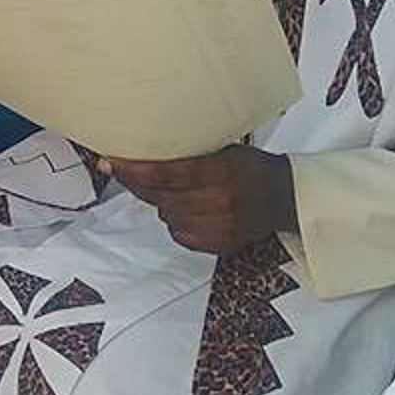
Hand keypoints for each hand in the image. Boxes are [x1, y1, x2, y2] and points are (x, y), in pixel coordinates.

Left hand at [99, 146, 297, 254]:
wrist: (285, 197)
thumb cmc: (251, 166)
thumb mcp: (224, 149)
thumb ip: (190, 154)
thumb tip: (145, 152)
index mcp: (220, 171)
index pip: (166, 173)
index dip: (134, 170)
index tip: (109, 162)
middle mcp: (219, 201)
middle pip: (161, 197)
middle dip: (139, 184)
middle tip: (123, 170)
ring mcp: (220, 226)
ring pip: (167, 216)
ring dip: (161, 203)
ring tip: (173, 190)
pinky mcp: (219, 244)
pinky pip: (180, 234)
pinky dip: (175, 221)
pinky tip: (186, 208)